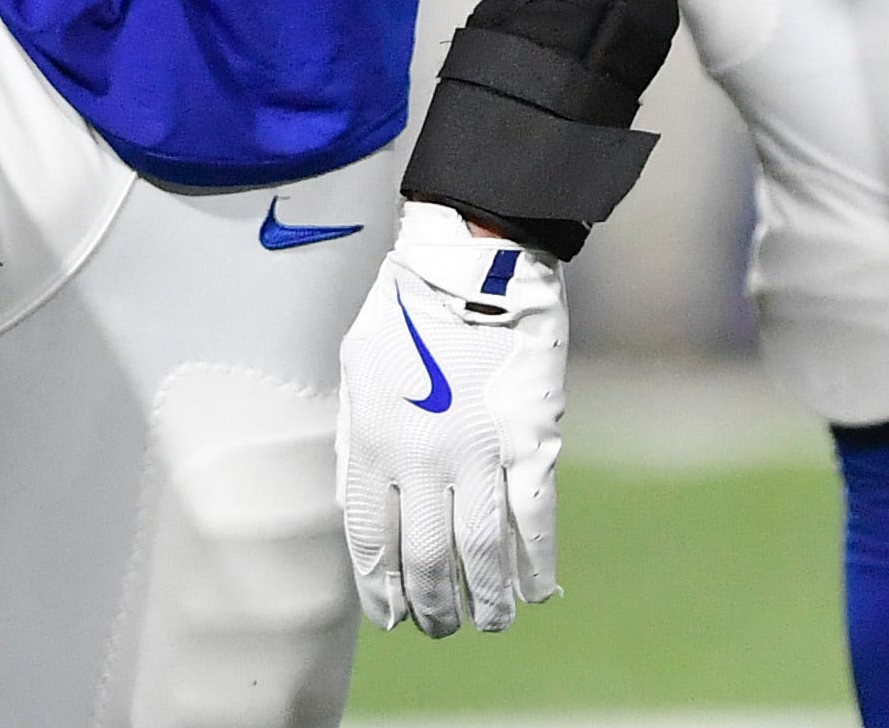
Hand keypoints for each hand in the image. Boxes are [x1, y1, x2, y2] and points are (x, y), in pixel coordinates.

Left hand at [336, 202, 566, 636]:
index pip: (371, 538)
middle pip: (425, 557)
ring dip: (484, 599)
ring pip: (479, 551)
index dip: (379, 586)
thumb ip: (352, 439)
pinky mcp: (530, 440)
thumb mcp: (355, 369)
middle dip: (430, 605)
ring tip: (486, 622)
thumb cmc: (405, 311)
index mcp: (373, 439)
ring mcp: (479, 451)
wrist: (472, 261)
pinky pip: (534, 519)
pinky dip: (536, 564)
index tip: (389, 615)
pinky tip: (536, 594)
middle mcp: (422, 456)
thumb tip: (355, 504)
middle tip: (438, 627)